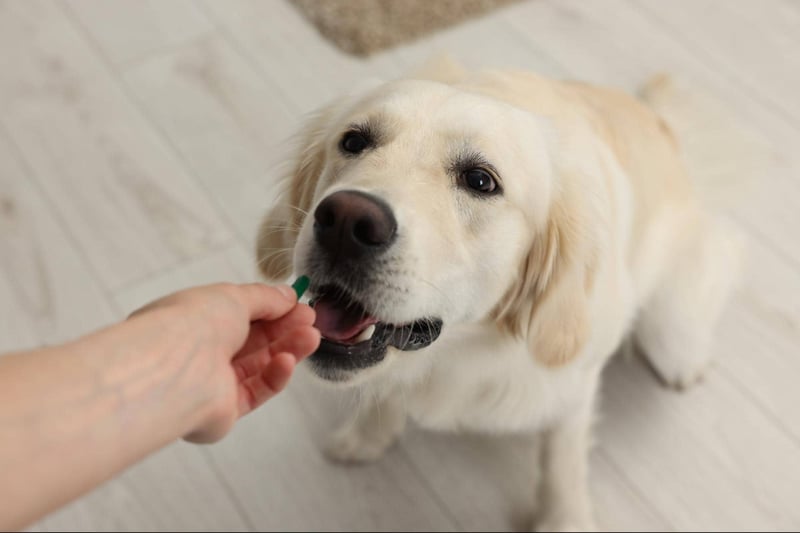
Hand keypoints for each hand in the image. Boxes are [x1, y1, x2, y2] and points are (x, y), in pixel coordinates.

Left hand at [130, 282, 319, 442]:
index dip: (271, 309)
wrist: (173, 369)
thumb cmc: (191, 324)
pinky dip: (275, 376)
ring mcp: (212, 382)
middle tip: (311, 320)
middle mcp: (200, 352)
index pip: (239, 315)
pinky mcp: (224, 411)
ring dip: (287, 350)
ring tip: (311, 338)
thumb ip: (265, 298)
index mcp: (194, 321)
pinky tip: (287, 362)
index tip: (298, 304)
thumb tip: (288, 295)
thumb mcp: (234, 296)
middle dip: (285, 329)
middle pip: (253, 341)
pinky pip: (257, 391)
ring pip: (260, 365)